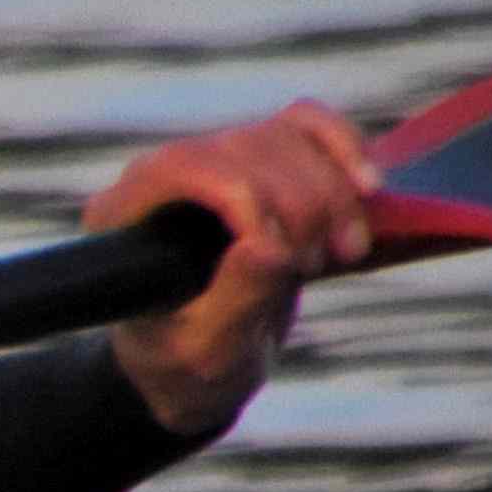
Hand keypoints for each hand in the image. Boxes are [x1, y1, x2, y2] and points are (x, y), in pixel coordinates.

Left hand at [91, 101, 376, 438]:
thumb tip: (268, 245)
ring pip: (284, 135)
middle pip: (245, 148)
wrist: (197, 367)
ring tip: (344, 250)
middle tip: (322, 263)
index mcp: (123, 218)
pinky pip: (305, 125)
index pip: (183, 168)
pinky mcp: (258, 163)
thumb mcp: (206, 352)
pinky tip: (369, 189)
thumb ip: (234, 301)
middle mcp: (159, 178)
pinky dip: (344, 148)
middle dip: (303, 203)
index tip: (289, 259)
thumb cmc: (186, 365)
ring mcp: (211, 162)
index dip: (248, 197)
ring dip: (332, 189)